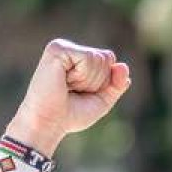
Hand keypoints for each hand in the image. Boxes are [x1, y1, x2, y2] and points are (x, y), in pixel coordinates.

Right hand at [12, 39, 132, 148]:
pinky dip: (81, 76)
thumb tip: (123, 65)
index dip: (104, 81)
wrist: (49, 124)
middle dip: (97, 81)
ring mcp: (62, 47)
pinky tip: (64, 81)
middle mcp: (70, 49)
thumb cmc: (71, 114)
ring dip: (87, 80)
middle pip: (107, 57)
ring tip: (67, 87)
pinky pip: (87, 58)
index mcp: (79, 58)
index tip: (82, 92)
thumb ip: (117, 83)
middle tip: (73, 91)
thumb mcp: (103, 100)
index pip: (110, 60)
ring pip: (99, 58)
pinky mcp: (57, 49)